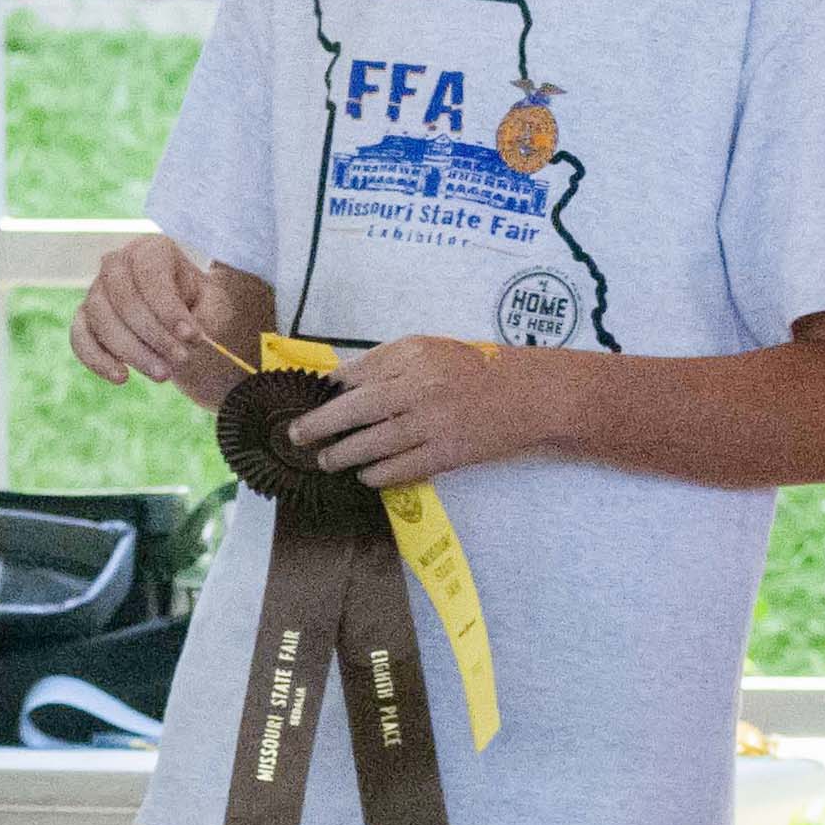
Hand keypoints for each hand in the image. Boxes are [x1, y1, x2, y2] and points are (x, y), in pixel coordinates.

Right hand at [67, 234, 247, 403]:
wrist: (187, 329)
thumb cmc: (204, 310)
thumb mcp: (216, 307)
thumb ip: (205, 315)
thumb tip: (185, 334)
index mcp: (152, 250)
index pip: (149, 273)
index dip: (167, 307)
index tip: (191, 337)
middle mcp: (118, 265)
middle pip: (122, 297)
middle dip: (152, 334)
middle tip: (182, 359)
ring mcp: (96, 291)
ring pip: (100, 318)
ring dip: (131, 351)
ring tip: (163, 374)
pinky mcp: (85, 319)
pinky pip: (79, 337)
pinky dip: (97, 359)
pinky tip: (122, 377)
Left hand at [285, 334, 556, 490]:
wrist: (529, 395)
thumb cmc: (472, 368)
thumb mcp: (428, 349)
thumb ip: (384, 363)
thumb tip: (337, 384)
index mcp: (413, 356)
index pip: (355, 375)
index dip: (327, 392)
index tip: (308, 402)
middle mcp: (421, 387)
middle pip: (354, 410)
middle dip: (318, 426)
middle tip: (296, 436)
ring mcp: (434, 423)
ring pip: (373, 444)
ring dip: (342, 455)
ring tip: (326, 460)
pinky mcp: (448, 453)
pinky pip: (400, 469)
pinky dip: (377, 474)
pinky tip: (364, 475)